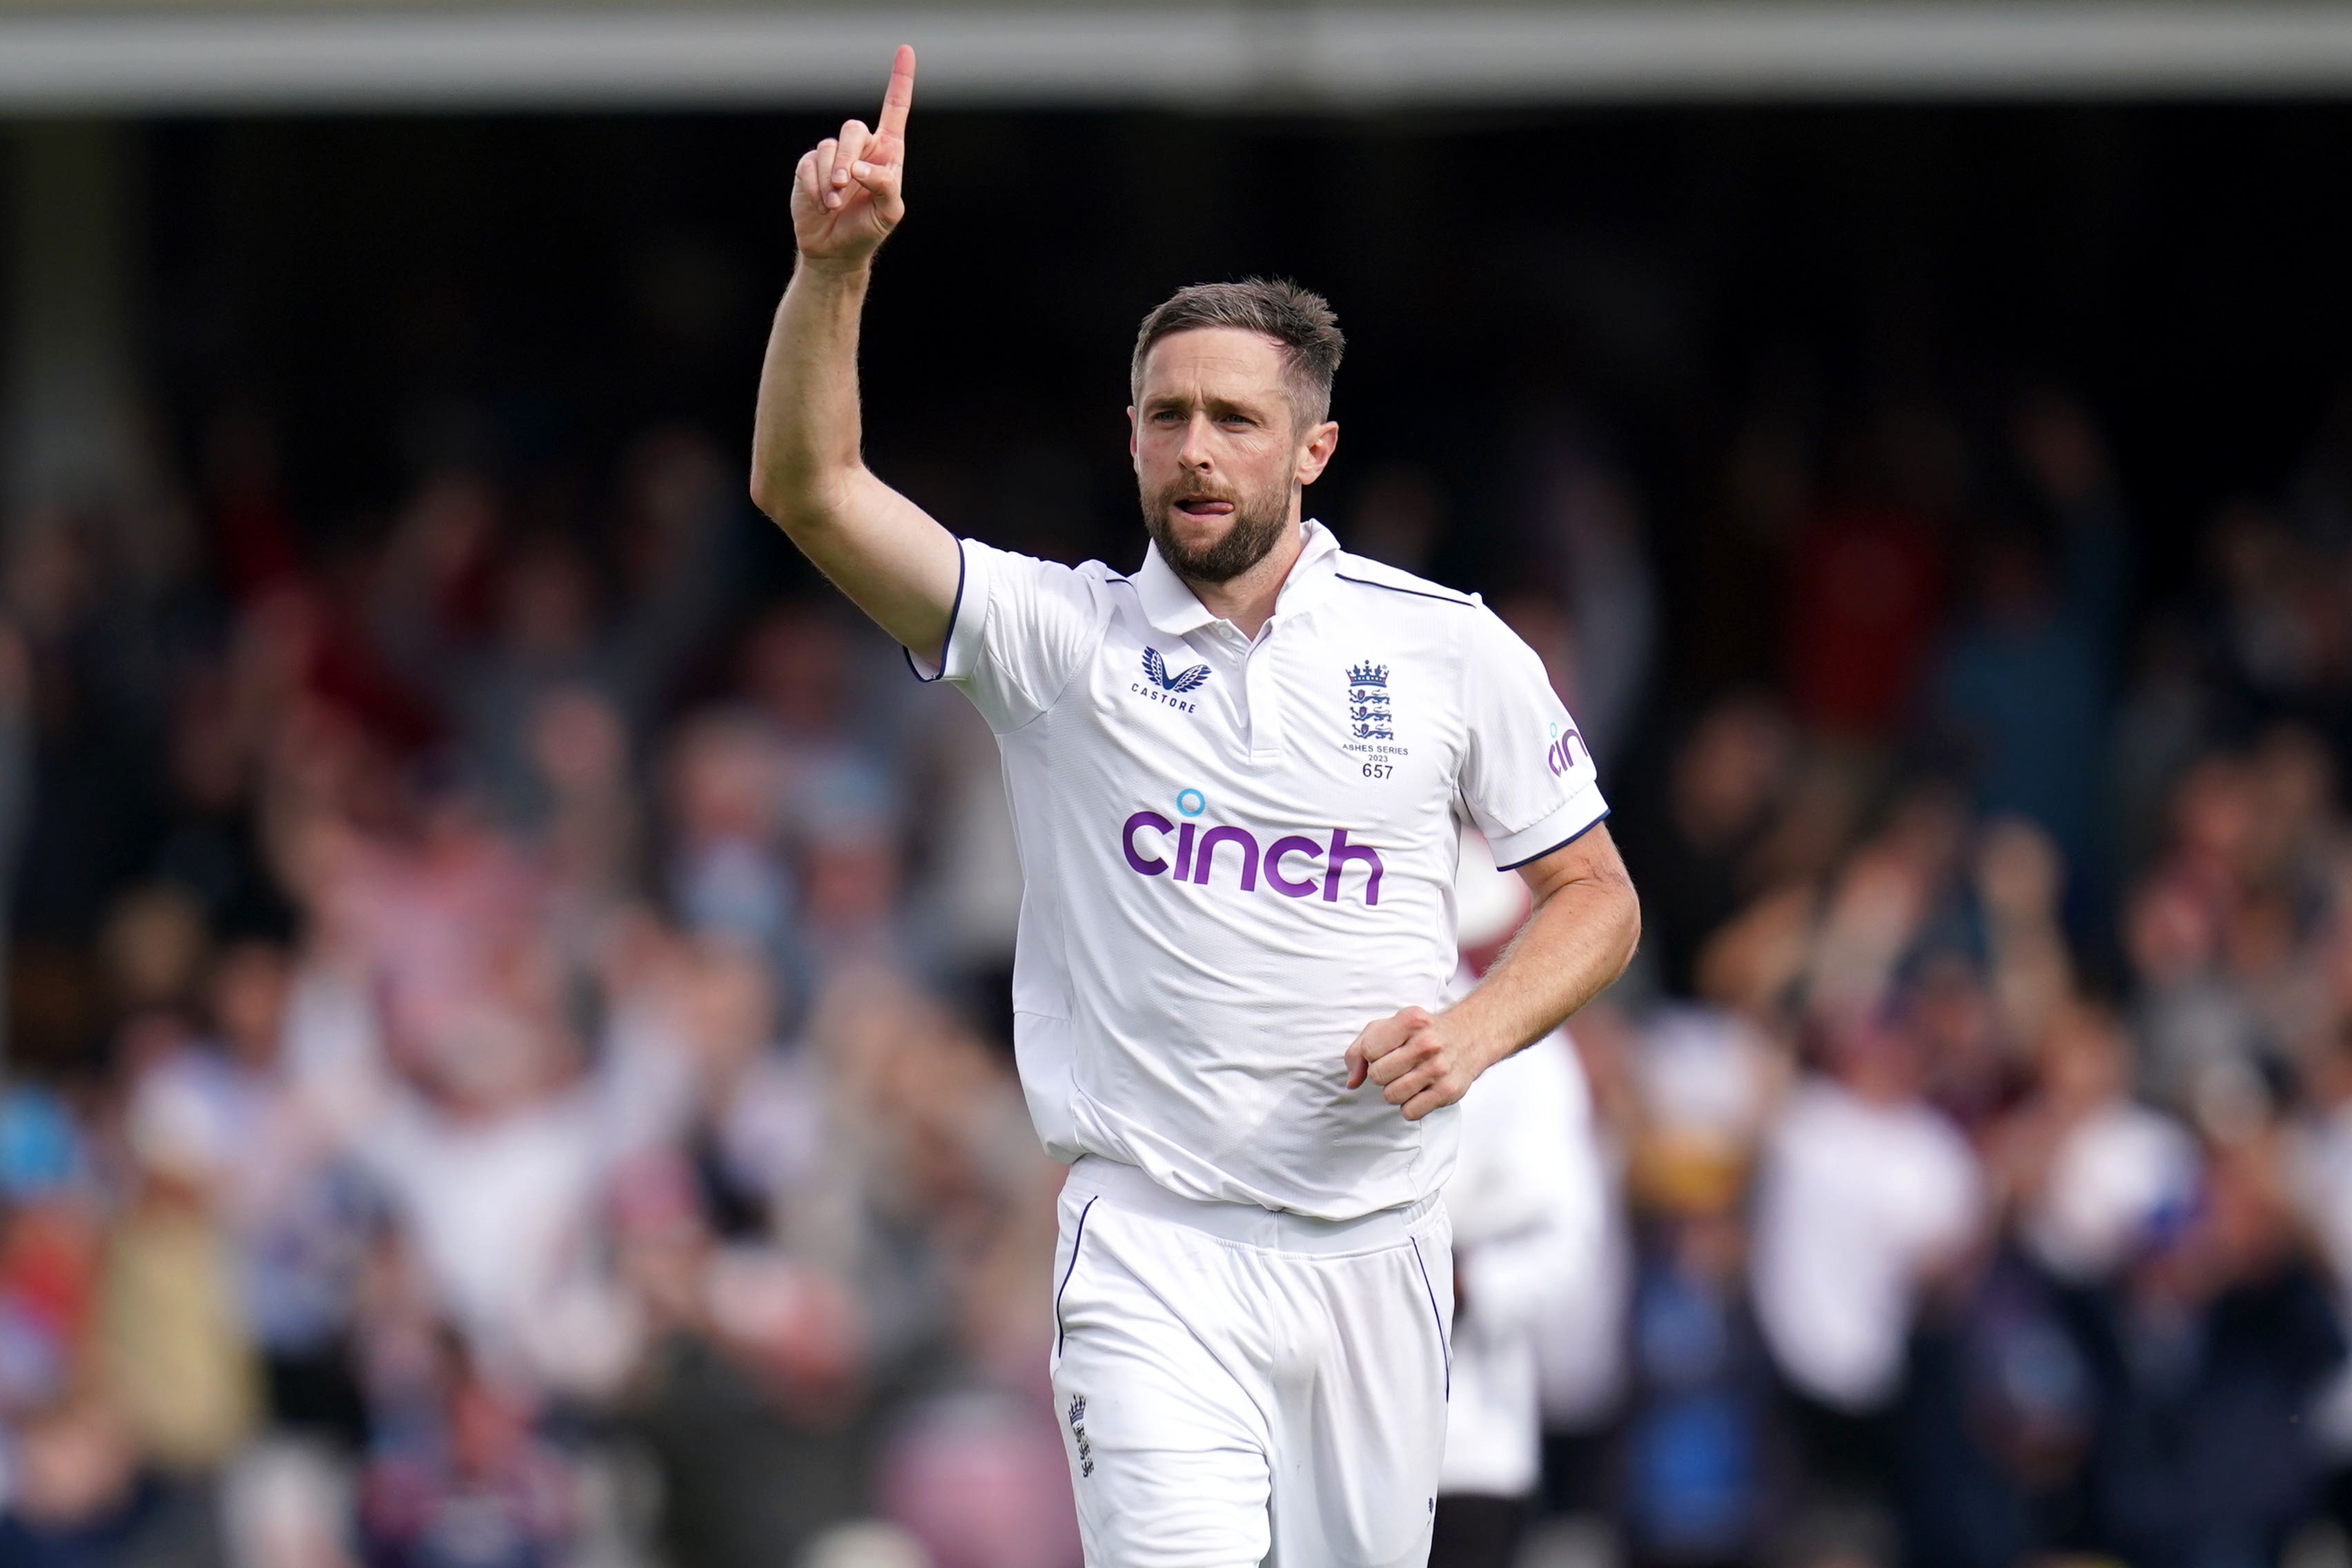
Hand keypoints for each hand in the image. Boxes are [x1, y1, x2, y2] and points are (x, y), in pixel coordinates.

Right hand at [792, 45, 915, 268]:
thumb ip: (884, 185)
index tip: (905, 51)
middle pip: (853, 129)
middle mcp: (860, 149)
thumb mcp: (889, 213)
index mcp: (887, 154)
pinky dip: (814, 185)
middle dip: (847, 156)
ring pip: (828, 146)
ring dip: (829, 177)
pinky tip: (821, 204)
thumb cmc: (868, 230)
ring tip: (833, 204)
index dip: (900, 81)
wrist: (835, 251)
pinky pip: (809, 163)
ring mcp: (832, 156)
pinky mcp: (808, 166)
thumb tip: (859, 168)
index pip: (894, 110)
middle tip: (844, 182)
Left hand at [1344, 1006, 1489, 1121]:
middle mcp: (1427, 1043)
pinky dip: (1409, 1106)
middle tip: (1396, 1067)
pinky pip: (1410, 1112)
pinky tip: (1418, 1091)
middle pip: (1377, 1075)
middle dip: (1381, 1074)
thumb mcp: (1389, 1027)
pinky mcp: (1448, 1091)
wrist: (1467, 1036)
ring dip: (1394, 1091)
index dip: (1371, 1055)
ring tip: (1407, 1079)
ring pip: (1391, 1096)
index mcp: (1411, 1020)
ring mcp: (1439, 1068)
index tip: (1384, 1052)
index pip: (1368, 1050)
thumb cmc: (1421, 1033)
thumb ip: (1360, 1049)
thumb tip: (1352, 1081)